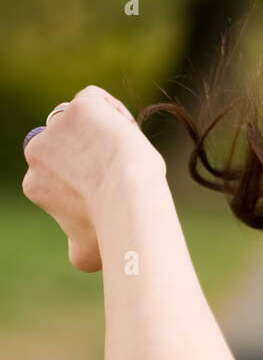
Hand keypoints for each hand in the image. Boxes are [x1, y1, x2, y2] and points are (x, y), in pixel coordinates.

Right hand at [21, 85, 164, 272]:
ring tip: (125, 156)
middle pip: (67, 146)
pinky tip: (126, 134)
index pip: (60, 173)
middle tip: (117, 175)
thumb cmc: (111, 231)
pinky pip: (96, 101)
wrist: (128, 199)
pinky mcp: (82, 106)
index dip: (85, 180)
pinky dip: (113, 113)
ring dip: (101, 134)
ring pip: (81, 124)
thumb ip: (76, 248)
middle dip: (89, 156)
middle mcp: (37, 152)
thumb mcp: (87, 253)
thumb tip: (78, 258)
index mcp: (35, 184)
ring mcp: (58, 125)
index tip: (106, 191)